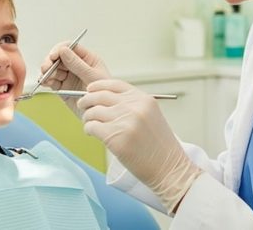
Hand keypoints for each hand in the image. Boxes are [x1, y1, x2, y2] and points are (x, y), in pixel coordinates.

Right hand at [39, 42, 109, 115]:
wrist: (102, 112)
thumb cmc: (104, 93)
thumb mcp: (93, 76)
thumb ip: (78, 64)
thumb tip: (63, 50)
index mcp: (87, 58)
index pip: (71, 47)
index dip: (59, 49)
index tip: (53, 56)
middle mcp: (76, 65)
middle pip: (58, 57)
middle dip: (50, 61)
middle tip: (46, 68)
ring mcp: (68, 76)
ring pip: (53, 69)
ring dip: (47, 71)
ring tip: (46, 78)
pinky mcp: (62, 87)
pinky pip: (51, 81)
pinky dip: (46, 80)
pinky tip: (46, 82)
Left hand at [79, 79, 202, 212]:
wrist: (169, 168)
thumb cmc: (159, 147)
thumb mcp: (151, 116)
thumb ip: (132, 105)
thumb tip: (104, 100)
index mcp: (144, 99)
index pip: (115, 84)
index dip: (98, 86)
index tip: (90, 90)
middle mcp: (134, 107)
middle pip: (100, 96)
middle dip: (87, 100)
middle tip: (82, 106)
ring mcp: (125, 121)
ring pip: (93, 112)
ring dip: (87, 118)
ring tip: (89, 125)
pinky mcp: (115, 138)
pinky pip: (91, 127)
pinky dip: (88, 129)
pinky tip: (92, 134)